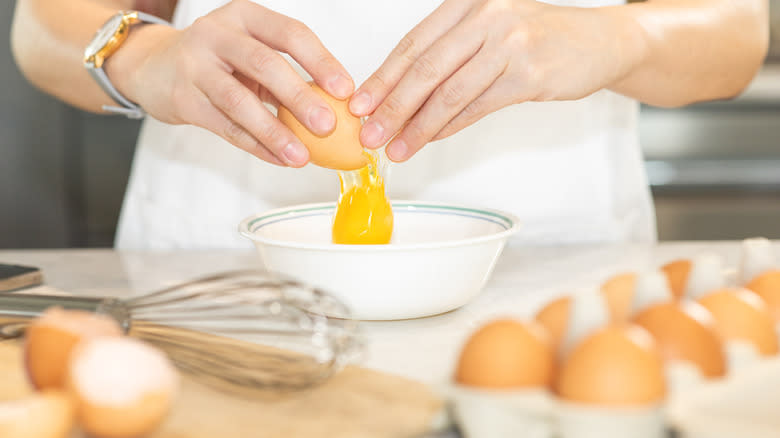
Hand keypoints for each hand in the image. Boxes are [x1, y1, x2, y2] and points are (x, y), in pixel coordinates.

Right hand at [106, 0, 353, 166]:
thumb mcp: (249, 54)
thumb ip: (285, 75)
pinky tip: (279, 158)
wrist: (153, 67)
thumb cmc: (216, 61)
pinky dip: (255, 146)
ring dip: (275, 132)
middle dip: (300, 97)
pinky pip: (225, 127)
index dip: (321, 61)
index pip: (291, 33)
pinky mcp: (182, 99)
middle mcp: (218, 34)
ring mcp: (195, 66)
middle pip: (266, 65)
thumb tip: (335, 109)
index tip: (346, 90)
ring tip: (302, 156)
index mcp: (245, 17)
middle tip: (328, 125)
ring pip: (240, 101)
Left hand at [349, 0, 642, 161]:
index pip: (413, 44)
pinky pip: (477, 107)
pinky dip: (449, 127)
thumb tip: (401, 99)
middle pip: (425, 68)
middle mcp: (486, 16)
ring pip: (449, 92)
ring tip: (396, 148)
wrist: (600, 42)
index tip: (359, 105)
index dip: (382, 78)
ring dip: (418, 126)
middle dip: (392, 106)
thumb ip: (449, 57)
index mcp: (467, 3)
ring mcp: (509, 44)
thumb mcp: (489, 33)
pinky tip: (430, 140)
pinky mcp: (528, 74)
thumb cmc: (539, 38)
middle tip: (369, 134)